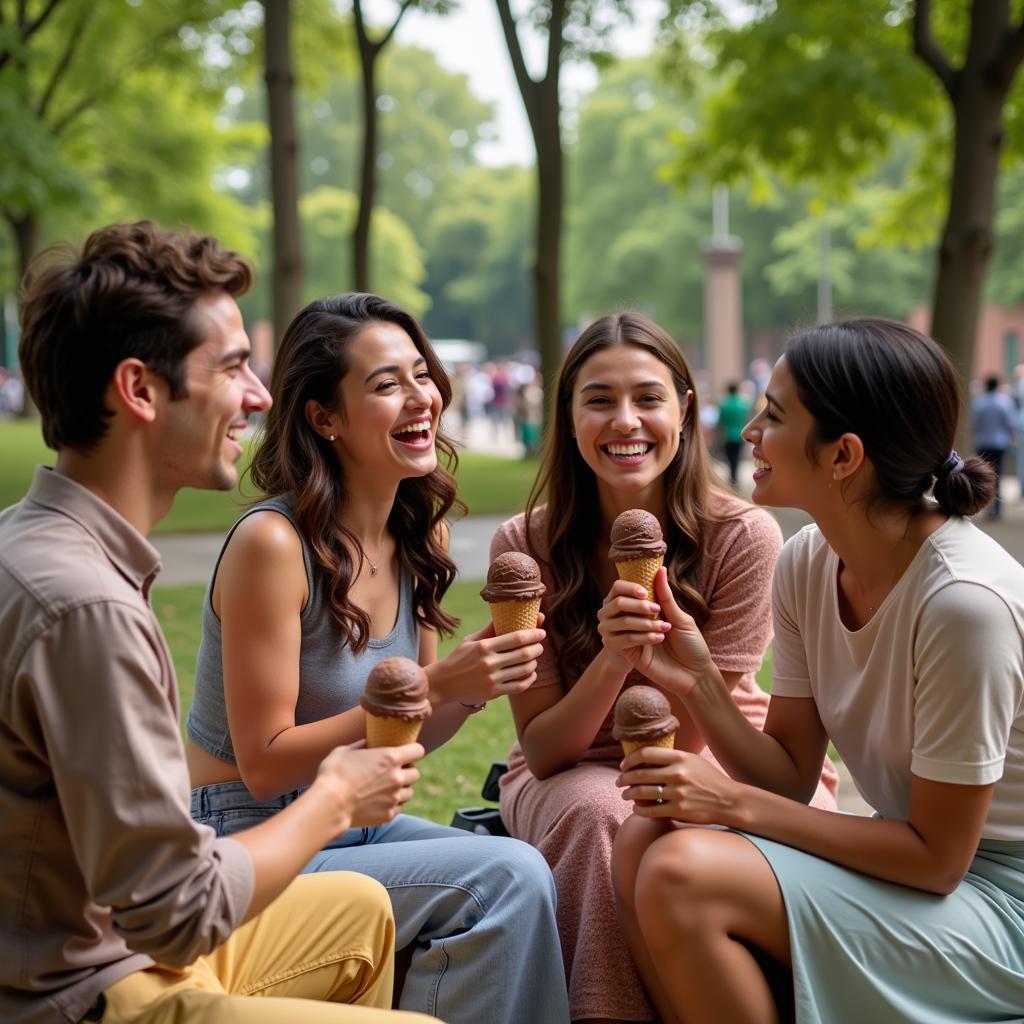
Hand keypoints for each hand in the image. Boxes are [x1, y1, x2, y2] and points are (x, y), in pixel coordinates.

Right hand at [314, 740, 423, 829]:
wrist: (327, 805)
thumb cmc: (333, 774)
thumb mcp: (345, 751)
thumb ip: (361, 745)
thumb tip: (368, 743)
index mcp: (390, 757)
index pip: (418, 751)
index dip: (412, 751)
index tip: (406, 754)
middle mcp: (397, 778)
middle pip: (416, 773)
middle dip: (406, 772)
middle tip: (392, 773)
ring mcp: (394, 798)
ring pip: (410, 792)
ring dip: (401, 789)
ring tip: (385, 789)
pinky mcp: (388, 815)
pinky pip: (399, 807)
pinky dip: (392, 804)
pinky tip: (379, 801)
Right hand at [427, 615, 544, 704]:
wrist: (443, 683)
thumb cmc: (458, 658)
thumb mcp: (471, 640)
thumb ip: (490, 629)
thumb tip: (506, 614)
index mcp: (484, 646)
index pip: (517, 638)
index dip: (533, 634)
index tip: (541, 632)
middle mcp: (489, 662)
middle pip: (524, 654)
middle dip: (537, 648)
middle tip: (540, 645)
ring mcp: (492, 679)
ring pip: (524, 670)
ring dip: (534, 663)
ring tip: (534, 658)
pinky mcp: (494, 693)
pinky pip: (519, 686)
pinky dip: (529, 679)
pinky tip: (530, 673)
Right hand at [601, 568, 712, 696]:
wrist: (695, 674)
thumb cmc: (691, 645)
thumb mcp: (680, 617)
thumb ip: (665, 596)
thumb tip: (660, 570)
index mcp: (642, 609)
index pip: (620, 590)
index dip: (629, 587)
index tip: (645, 592)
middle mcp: (631, 620)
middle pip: (614, 604)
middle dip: (636, 605)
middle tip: (657, 611)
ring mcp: (628, 637)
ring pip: (617, 623)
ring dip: (641, 622)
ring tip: (664, 629)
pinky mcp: (629, 654)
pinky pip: (623, 641)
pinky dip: (640, 637)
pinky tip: (658, 639)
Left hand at [616, 745, 743, 826]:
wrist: (729, 801)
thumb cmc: (709, 779)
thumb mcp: (693, 761)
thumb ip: (672, 758)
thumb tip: (646, 758)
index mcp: (680, 757)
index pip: (645, 753)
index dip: (630, 759)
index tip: (623, 765)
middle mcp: (677, 774)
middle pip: (640, 774)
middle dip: (624, 778)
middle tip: (619, 781)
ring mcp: (678, 793)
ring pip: (642, 792)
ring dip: (629, 794)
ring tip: (625, 794)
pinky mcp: (679, 810)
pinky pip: (651, 810)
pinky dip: (639, 809)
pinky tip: (637, 808)